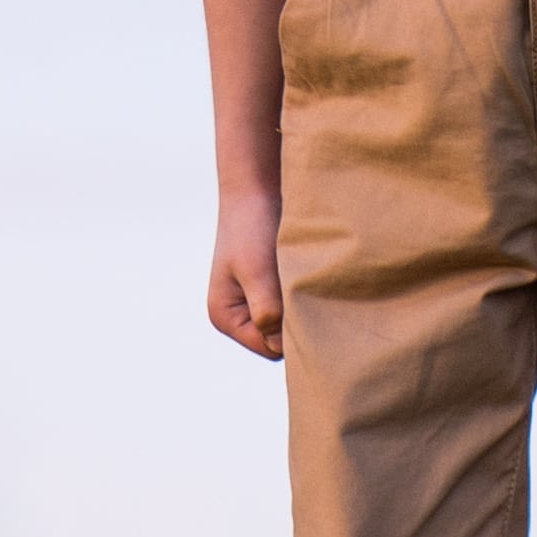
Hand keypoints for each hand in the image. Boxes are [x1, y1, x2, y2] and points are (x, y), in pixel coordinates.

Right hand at [207, 168, 290, 360]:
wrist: (258, 188)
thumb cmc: (253, 228)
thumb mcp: (258, 273)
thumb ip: (267, 312)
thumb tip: (282, 348)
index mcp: (225, 317)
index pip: (270, 348)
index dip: (291, 334)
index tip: (306, 304)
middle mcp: (239, 315)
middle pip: (281, 340)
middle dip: (297, 321)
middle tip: (311, 292)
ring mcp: (256, 301)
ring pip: (291, 322)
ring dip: (302, 305)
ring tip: (306, 278)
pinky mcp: (273, 287)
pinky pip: (296, 304)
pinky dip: (305, 293)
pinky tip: (309, 274)